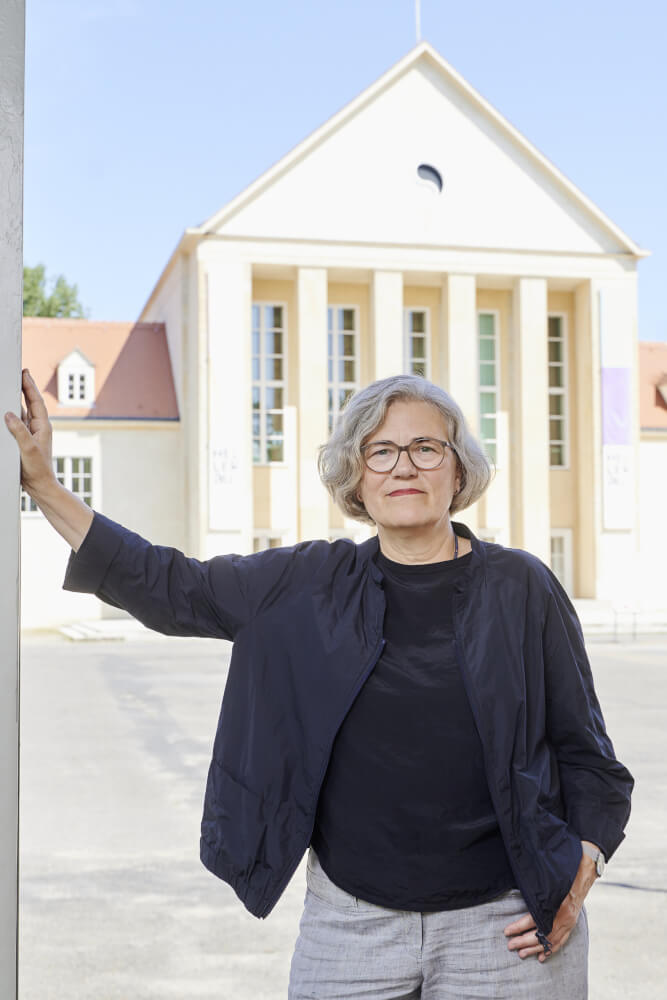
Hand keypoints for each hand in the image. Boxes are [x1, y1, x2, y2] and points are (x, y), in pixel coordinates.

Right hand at [4, 369, 56, 498]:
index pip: (36, 401)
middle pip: (30, 403)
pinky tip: (7, 409)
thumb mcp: (28, 449)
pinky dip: (12, 414)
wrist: (39, 485)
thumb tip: (9, 414)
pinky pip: (17, 422)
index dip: (30, 386)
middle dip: (25, 388)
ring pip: (23, 411)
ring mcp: (31, 433)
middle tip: (20, 373)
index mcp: (43, 426)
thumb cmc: (38, 469)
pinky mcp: (24, 440)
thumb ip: (19, 431)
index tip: (25, 373)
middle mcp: (38, 427)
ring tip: (13, 386)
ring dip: (18, 399)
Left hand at [504, 842, 597, 961]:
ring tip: (521, 953)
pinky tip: (541, 956)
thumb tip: (517, 886)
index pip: (534, 920)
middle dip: (524, 942)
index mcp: (557, 904)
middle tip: (510, 945)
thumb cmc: (565, 868)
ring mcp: (570, 921)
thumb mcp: (548, 875)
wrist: (586, 868)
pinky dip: (551, 949)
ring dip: (535, 948)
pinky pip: (561, 940)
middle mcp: (564, 915)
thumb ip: (535, 884)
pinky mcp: (572, 922)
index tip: (506, 931)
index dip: (519, 927)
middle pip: (542, 934)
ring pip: (551, 941)